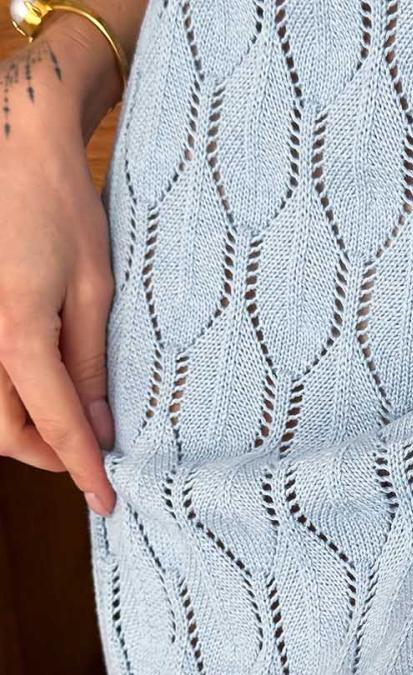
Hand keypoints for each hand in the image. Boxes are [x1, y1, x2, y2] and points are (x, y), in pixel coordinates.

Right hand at [0, 16, 123, 516]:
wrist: (12, 139)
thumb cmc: (60, 205)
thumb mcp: (95, 290)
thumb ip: (90, 366)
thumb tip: (98, 429)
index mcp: (16, 333)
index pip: (56, 428)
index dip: (84, 472)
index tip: (107, 502)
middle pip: (3, 433)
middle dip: (47, 455)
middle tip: (88, 453)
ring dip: (22, 427)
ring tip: (66, 419)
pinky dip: (5, 394)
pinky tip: (34, 384)